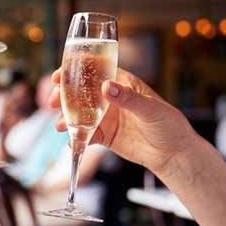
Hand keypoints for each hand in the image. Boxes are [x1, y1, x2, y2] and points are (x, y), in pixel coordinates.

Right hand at [48, 67, 197, 176]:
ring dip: (66, 119)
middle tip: (51, 102)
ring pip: (79, 114)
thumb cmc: (169, 125)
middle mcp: (111, 98)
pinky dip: (76, 139)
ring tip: (60, 126)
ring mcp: (106, 117)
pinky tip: (72, 143)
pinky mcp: (104, 135)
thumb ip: (128, 98)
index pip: (95, 71)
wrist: (173, 154)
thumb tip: (106, 87)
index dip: (74, 71)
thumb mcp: (150, 108)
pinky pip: (85, 135)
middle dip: (63, 96)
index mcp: (122, 83)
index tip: (58, 76)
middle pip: (81, 92)